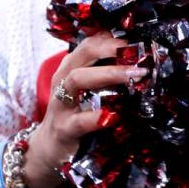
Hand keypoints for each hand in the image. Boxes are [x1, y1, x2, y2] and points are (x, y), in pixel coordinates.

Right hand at [25, 33, 145, 187]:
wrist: (49, 147)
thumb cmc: (74, 112)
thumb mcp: (85, 88)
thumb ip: (103, 71)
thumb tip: (136, 57)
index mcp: (70, 67)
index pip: (89, 43)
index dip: (113, 39)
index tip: (136, 40)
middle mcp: (63, 80)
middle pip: (84, 53)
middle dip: (113, 50)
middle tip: (139, 56)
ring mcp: (61, 103)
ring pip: (78, 79)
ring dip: (108, 74)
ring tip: (133, 76)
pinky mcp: (64, 129)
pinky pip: (80, 120)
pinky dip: (98, 116)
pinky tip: (115, 115)